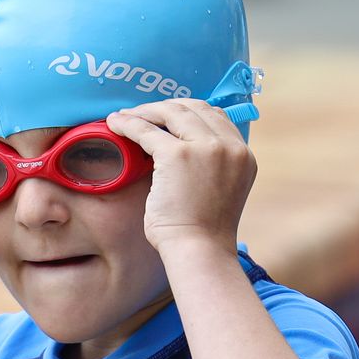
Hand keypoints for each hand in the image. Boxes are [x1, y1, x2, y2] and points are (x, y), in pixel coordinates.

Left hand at [106, 100, 254, 256]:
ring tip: (124, 117)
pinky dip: (128, 123)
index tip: (165, 117)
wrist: (199, 251)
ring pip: (170, 112)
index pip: (215, 115)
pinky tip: (115, 124)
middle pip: (193, 107)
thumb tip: (179, 146)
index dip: (187, 112)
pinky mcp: (178, 155)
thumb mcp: (220, 190)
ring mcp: (206, 147)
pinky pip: (147, 130)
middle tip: (140, 115)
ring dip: (144, 111)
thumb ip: (212, 165)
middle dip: (164, 108)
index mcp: (243, 154)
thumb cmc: (202, 231)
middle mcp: (229, 146)